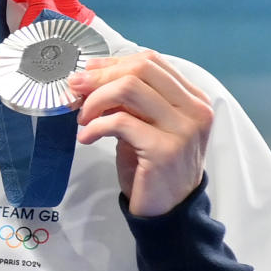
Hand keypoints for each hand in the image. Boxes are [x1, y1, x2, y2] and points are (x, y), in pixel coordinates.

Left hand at [69, 51, 212, 216]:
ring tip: (83, 119)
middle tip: (75, 91)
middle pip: (139, 69)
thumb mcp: (144, 124)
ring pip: (128, 89)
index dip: (112, 63)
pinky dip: (94, 127)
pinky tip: (85, 138)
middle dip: (99, 76)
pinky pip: (120, 121)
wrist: (168, 209)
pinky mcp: (165, 149)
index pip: (150, 61)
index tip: (87, 74)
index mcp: (193, 98)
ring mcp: (183, 129)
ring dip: (95, 100)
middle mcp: (195, 109)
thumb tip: (88, 77)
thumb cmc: (151, 164)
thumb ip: (129, 100)